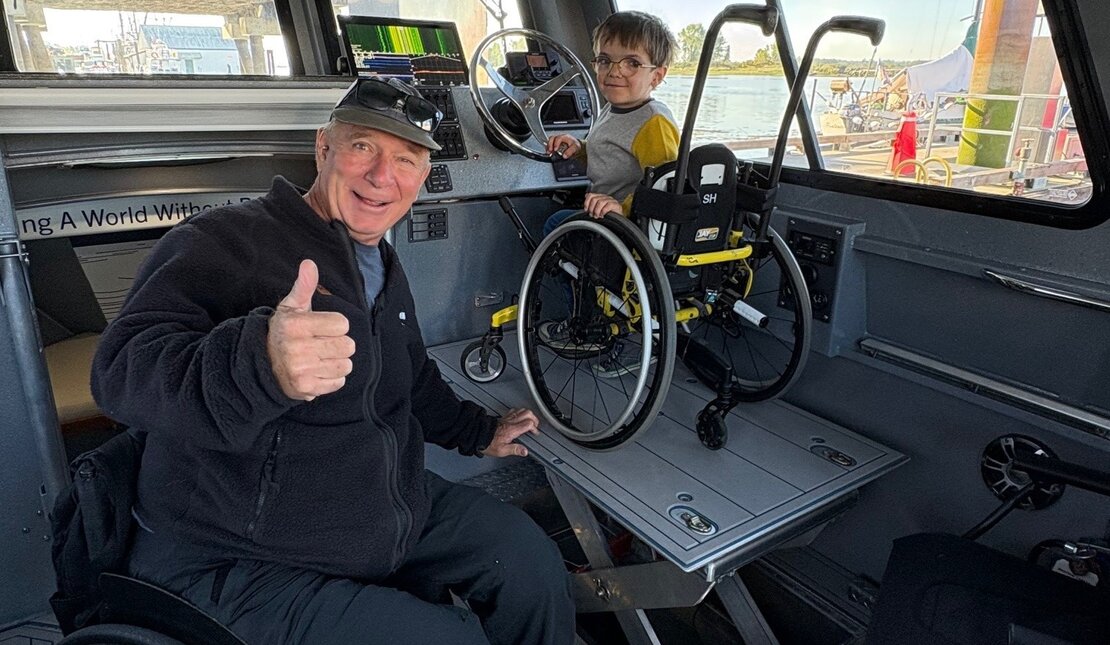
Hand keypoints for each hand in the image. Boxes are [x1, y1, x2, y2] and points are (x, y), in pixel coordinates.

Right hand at [267, 259, 354, 401]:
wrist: (263, 364)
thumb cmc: (284, 332)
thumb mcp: (291, 307)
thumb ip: (304, 286)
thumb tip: (309, 263)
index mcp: (297, 325)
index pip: (343, 324)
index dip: (336, 325)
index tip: (322, 328)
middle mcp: (298, 348)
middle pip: (348, 346)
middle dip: (339, 344)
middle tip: (322, 344)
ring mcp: (302, 370)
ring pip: (345, 365)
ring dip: (337, 362)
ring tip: (320, 358)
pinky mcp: (306, 388)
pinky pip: (339, 383)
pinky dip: (332, 379)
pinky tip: (318, 371)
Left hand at [481, 408, 539, 457]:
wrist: (477, 436)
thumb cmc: (488, 443)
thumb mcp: (502, 451)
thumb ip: (515, 450)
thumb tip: (525, 451)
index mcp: (512, 430)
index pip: (529, 424)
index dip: (534, 428)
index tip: (535, 433)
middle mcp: (510, 422)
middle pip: (527, 413)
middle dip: (534, 419)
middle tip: (535, 425)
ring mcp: (506, 418)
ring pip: (521, 410)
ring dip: (528, 414)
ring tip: (530, 421)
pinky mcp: (502, 417)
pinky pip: (514, 411)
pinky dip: (519, 413)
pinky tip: (519, 417)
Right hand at [546, 134, 580, 157]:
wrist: (576, 146)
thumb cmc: (575, 145)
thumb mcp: (575, 148)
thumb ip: (570, 151)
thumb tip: (564, 156)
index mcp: (565, 137)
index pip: (559, 138)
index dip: (556, 144)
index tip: (555, 150)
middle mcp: (560, 137)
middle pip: (552, 138)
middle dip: (550, 144)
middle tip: (550, 151)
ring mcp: (557, 140)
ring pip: (550, 140)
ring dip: (548, 146)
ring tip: (548, 152)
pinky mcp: (555, 143)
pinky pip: (549, 144)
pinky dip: (548, 148)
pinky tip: (549, 152)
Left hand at [584, 192, 621, 218]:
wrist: (618, 220)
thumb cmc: (607, 215)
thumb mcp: (598, 210)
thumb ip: (592, 204)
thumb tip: (585, 198)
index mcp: (600, 197)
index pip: (591, 195)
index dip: (587, 202)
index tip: (586, 210)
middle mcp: (605, 197)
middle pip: (594, 199)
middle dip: (591, 208)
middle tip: (592, 215)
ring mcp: (611, 200)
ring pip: (600, 202)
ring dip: (597, 211)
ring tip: (597, 216)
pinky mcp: (616, 204)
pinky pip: (608, 205)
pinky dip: (603, 211)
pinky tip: (602, 216)